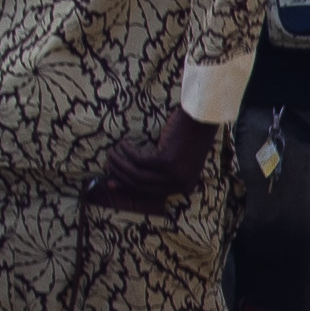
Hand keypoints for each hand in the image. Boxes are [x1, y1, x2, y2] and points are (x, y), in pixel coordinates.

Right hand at [87, 111, 220, 211]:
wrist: (201, 118)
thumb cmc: (188, 135)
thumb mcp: (175, 159)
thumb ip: (158, 172)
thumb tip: (130, 179)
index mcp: (183, 187)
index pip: (150, 193)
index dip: (128, 187)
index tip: (111, 182)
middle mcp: (179, 184)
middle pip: (141, 185)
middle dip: (120, 175)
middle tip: (107, 165)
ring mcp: (174, 174)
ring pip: (137, 174)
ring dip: (120, 164)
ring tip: (111, 154)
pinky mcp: (167, 161)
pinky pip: (139, 160)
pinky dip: (128, 151)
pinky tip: (122, 143)